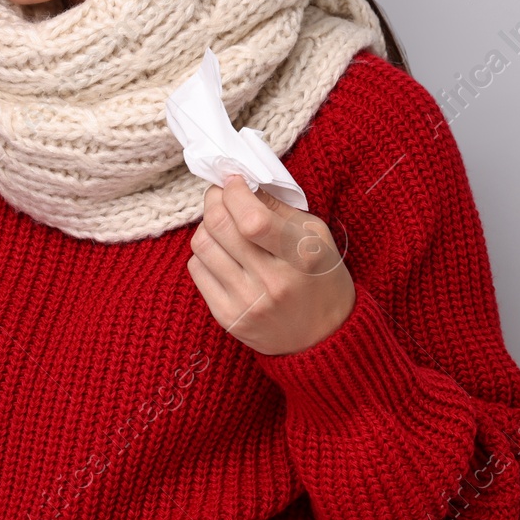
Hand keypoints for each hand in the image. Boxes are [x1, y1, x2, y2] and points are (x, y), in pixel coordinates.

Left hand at [186, 174, 355, 356]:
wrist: (323, 338)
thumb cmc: (320, 277)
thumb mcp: (315, 235)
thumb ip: (278, 208)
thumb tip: (241, 184)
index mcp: (301, 257)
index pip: (253, 219)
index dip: (235, 192)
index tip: (234, 181)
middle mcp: (272, 282)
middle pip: (220, 226)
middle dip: (215, 200)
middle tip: (221, 195)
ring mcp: (247, 303)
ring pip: (202, 245)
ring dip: (207, 225)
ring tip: (222, 225)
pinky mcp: (228, 318)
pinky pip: (196, 270)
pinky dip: (205, 252)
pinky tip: (222, 253)